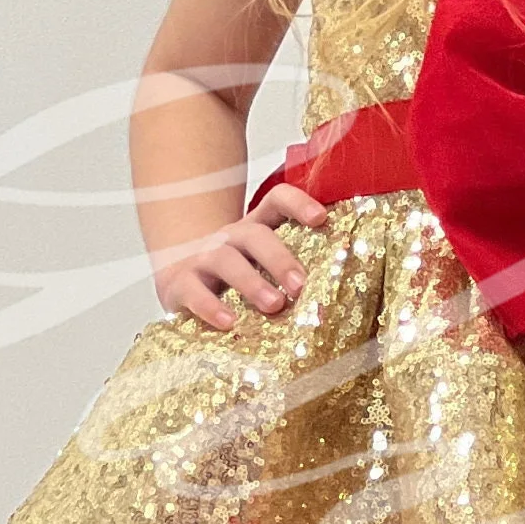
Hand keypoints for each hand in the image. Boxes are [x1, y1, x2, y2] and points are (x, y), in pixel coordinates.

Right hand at [157, 185, 330, 329]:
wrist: (179, 280)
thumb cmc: (236, 278)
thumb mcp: (263, 267)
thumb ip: (295, 273)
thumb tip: (346, 294)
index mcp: (257, 228)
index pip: (277, 200)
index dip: (298, 204)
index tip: (321, 219)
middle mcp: (231, 237)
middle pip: (255, 235)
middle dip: (280, 259)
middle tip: (301, 286)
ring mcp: (202, 257)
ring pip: (226, 260)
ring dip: (252, 282)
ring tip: (274, 305)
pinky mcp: (179, 283)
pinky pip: (194, 291)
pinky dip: (210, 306)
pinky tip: (229, 322)